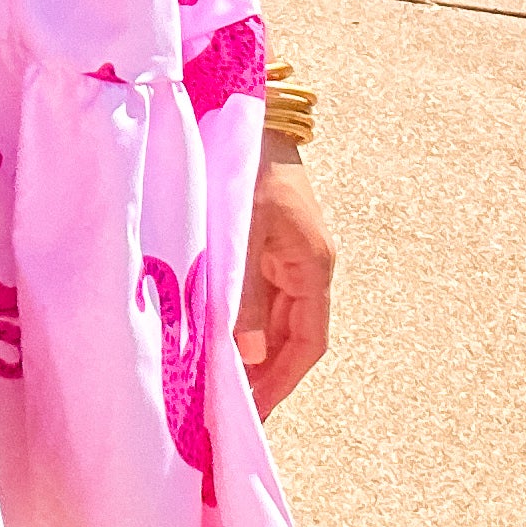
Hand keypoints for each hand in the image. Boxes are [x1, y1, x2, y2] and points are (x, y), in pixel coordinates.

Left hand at [233, 137, 333, 418]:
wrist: (243, 109)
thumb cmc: (248, 165)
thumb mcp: (245, 230)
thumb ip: (246, 293)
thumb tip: (248, 355)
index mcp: (313, 265)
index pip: (306, 343)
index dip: (280, 382)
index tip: (252, 416)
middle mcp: (306, 265)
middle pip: (290, 337)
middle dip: (262, 376)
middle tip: (224, 413)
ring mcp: (286, 254)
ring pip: (272, 320)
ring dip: (248, 353)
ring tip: (214, 386)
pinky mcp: (264, 242)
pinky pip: (257, 297)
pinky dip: (239, 322)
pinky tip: (212, 340)